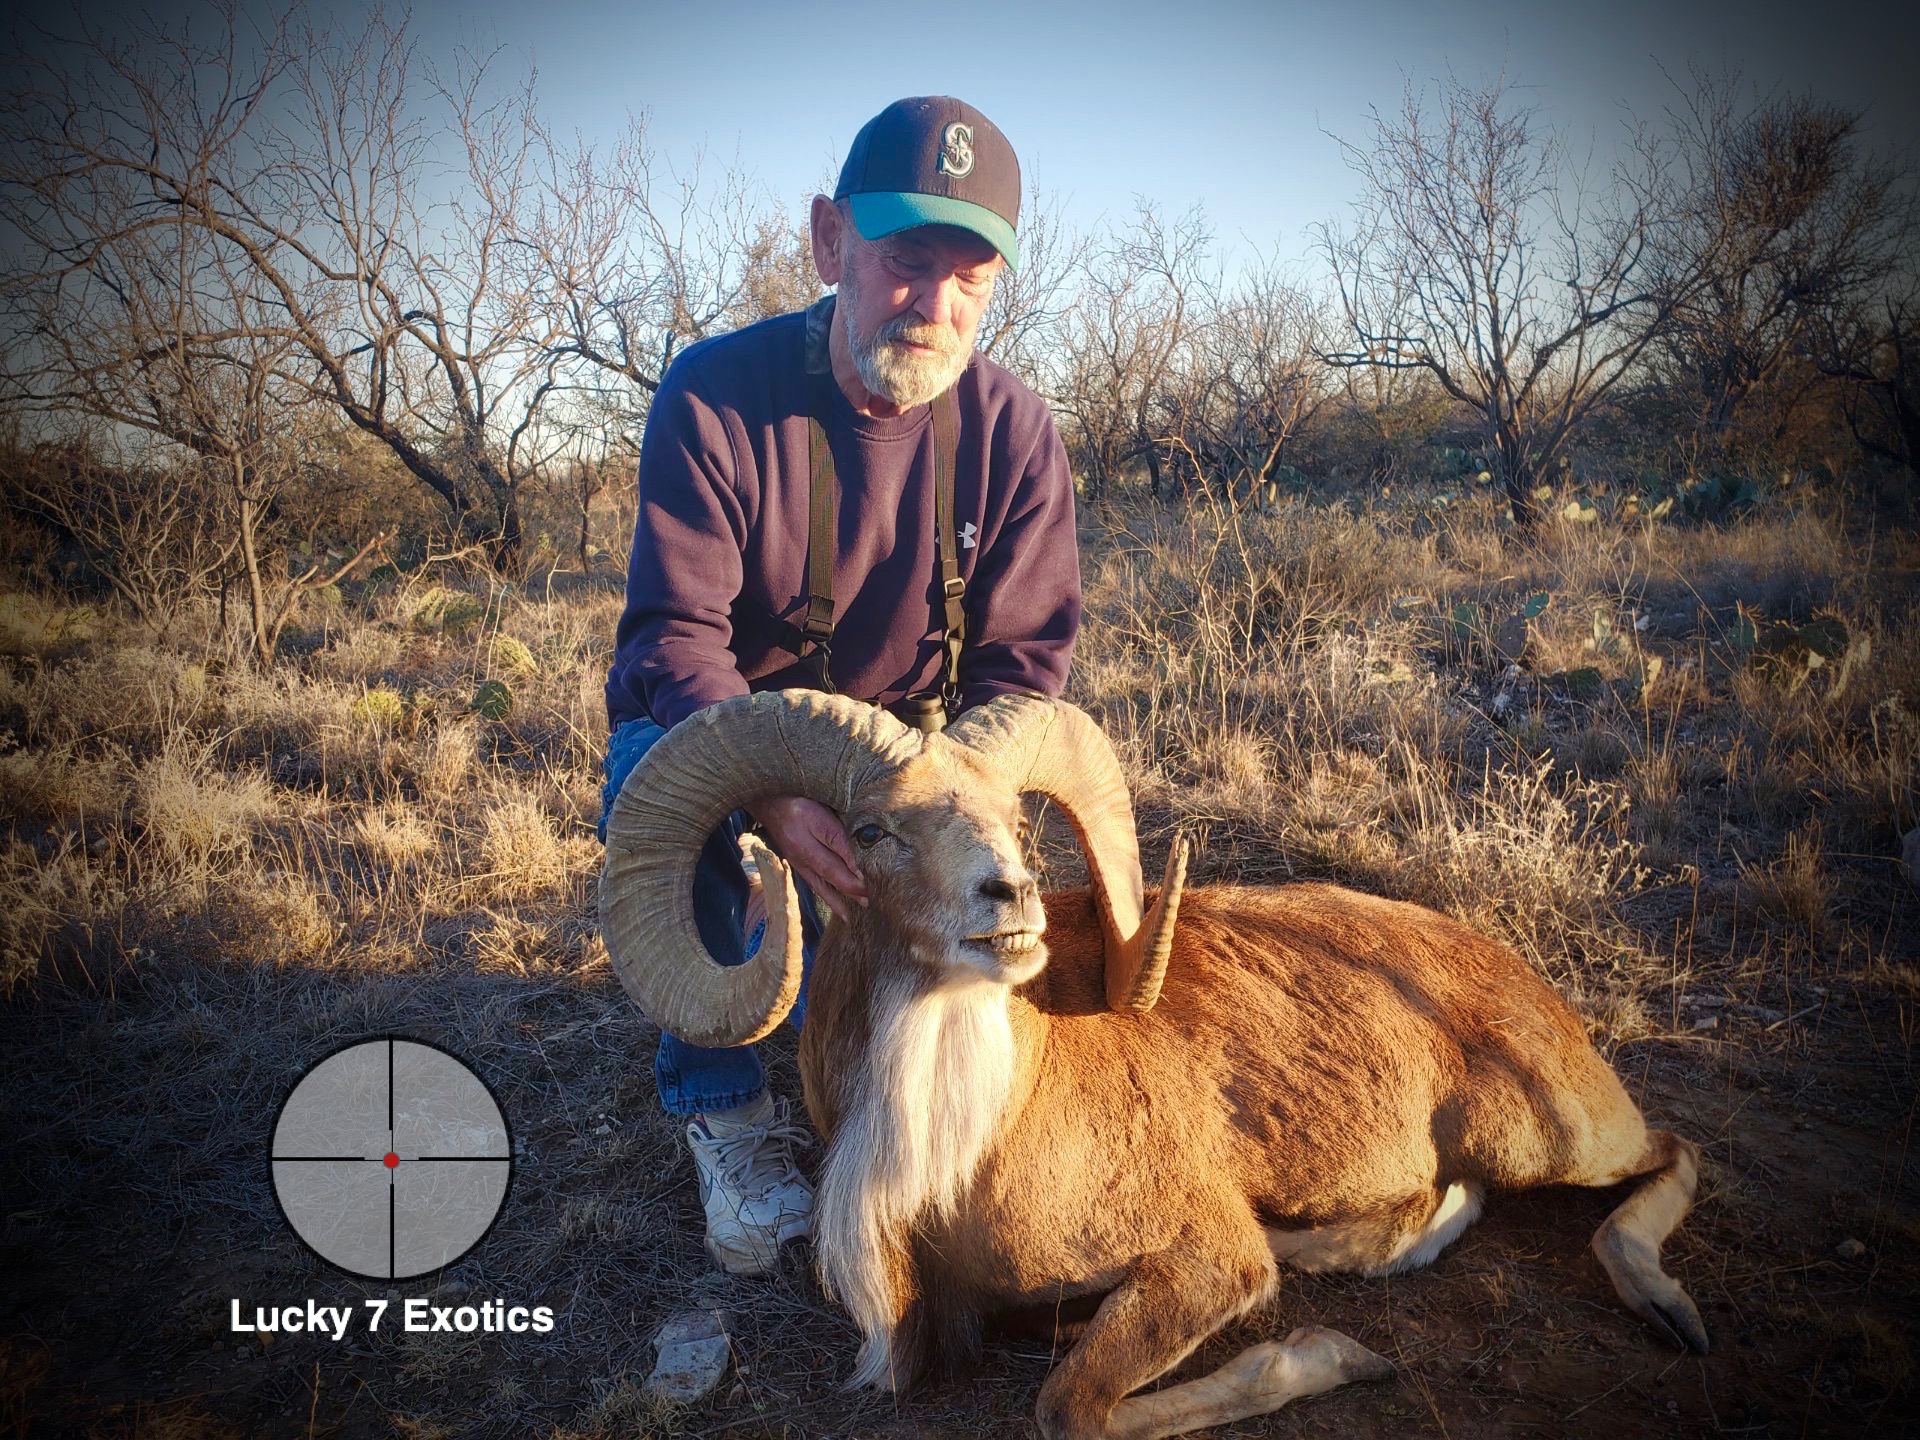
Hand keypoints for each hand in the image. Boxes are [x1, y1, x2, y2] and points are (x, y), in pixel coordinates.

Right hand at [748, 795, 869, 916]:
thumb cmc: (798, 802)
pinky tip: (834, 902)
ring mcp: (798, 862)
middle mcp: (803, 859)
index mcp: (809, 847)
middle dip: (851, 893)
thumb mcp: (822, 814)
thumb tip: (857, 860)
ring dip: (837, 901)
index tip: (874, 888)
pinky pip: (813, 883)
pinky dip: (825, 895)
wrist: (769, 800)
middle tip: (871, 904)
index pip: (838, 867)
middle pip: (831, 880)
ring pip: (820, 886)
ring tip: (852, 915)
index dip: (856, 880)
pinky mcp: (796, 862)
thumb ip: (839, 837)